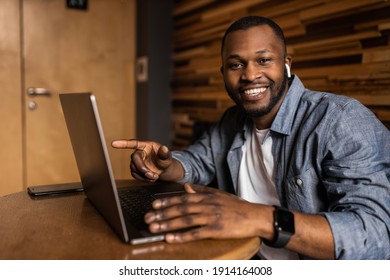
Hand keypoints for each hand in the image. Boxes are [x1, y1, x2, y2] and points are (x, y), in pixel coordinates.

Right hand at [111, 139, 175, 181]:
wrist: (165, 170)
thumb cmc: (165, 160)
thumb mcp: (167, 157)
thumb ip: (165, 153)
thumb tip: (164, 148)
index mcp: (146, 146)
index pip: (133, 143)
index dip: (123, 143)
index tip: (113, 143)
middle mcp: (139, 152)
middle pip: (134, 159)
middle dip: (142, 168)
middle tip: (152, 175)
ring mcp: (136, 161)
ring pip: (134, 168)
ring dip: (144, 175)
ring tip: (155, 177)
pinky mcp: (135, 169)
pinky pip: (135, 175)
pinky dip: (143, 178)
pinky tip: (150, 178)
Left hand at [144, 183, 269, 242]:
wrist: (255, 216)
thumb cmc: (236, 206)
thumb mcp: (218, 195)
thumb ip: (200, 191)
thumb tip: (185, 187)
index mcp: (206, 196)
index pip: (182, 198)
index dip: (167, 201)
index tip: (153, 206)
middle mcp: (207, 205)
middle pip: (180, 208)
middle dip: (162, 214)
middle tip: (147, 218)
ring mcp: (211, 217)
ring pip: (185, 220)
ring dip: (167, 224)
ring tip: (154, 228)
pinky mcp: (216, 230)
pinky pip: (196, 233)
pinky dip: (182, 236)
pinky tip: (171, 239)